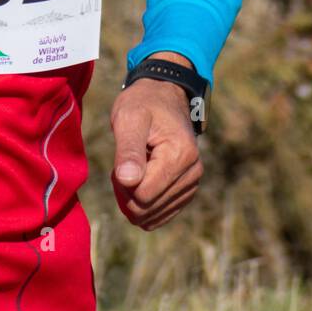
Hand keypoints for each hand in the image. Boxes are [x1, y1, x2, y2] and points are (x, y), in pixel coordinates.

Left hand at [110, 57, 203, 230]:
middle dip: (127, 192)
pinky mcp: (187, 190)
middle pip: (147, 208)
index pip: (143, 196)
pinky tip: (141, 180)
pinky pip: (161, 215)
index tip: (118, 164)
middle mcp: (193, 171)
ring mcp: (193, 182)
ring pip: (153, 215)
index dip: (122, 185)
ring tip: (134, 168)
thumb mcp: (129, 118)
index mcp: (181, 154)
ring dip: (134, 197)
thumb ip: (128, 150)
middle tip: (124, 165)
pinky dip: (144, 203)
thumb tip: (128, 181)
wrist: (163, 96)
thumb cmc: (143, 104)